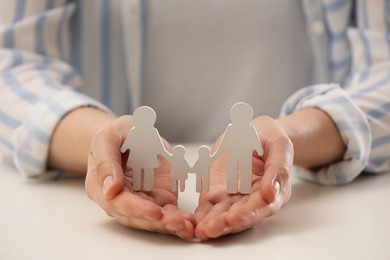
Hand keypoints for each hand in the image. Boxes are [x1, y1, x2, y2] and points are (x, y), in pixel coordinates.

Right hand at [85, 116, 194, 238]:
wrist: (131, 134)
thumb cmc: (117, 135)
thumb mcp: (107, 138)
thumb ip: (106, 161)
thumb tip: (110, 190)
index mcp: (101, 187)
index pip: (118, 203)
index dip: (136, 209)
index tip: (154, 212)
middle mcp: (119, 201)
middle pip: (137, 217)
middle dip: (158, 223)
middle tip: (177, 223)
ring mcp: (140, 202)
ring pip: (152, 220)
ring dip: (170, 226)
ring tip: (187, 226)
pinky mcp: (157, 200)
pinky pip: (167, 213)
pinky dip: (178, 219)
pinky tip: (190, 223)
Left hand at [194, 116, 292, 239]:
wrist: (252, 131)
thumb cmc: (269, 138)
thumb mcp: (279, 145)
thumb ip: (278, 167)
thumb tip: (271, 193)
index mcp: (273, 191)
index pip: (261, 207)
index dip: (248, 214)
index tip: (235, 218)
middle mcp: (252, 199)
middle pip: (240, 216)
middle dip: (225, 225)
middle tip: (211, 229)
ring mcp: (233, 197)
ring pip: (222, 215)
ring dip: (212, 224)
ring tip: (201, 231)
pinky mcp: (216, 192)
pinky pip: (208, 206)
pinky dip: (201, 215)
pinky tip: (193, 222)